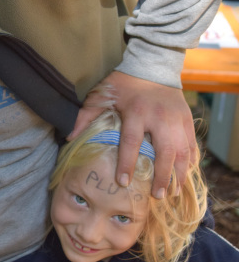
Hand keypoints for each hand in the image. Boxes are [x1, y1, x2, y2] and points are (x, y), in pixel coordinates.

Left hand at [69, 71, 194, 198]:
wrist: (152, 65)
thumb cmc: (122, 84)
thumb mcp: (100, 95)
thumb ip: (85, 116)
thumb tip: (69, 137)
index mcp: (135, 112)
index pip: (131, 142)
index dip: (127, 163)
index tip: (123, 182)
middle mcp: (159, 117)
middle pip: (164, 151)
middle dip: (162, 176)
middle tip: (157, 196)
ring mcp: (176, 119)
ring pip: (183, 151)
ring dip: (179, 173)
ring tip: (173, 192)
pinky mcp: (187, 118)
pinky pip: (192, 144)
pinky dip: (191, 161)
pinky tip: (185, 175)